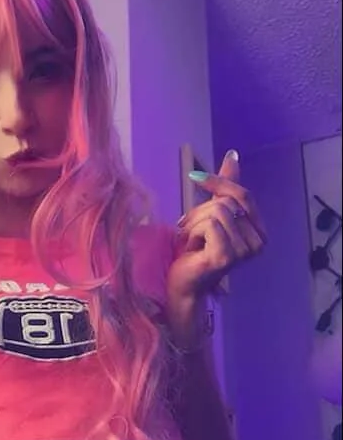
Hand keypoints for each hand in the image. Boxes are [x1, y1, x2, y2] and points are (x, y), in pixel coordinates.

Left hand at [167, 150, 266, 306]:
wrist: (181, 283)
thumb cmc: (195, 250)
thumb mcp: (210, 213)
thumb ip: (224, 187)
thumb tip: (232, 155)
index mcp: (259, 232)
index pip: (242, 194)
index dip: (219, 182)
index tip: (195, 176)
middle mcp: (258, 243)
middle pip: (227, 202)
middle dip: (201, 211)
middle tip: (190, 229)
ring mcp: (245, 251)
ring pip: (217, 211)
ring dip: (195, 224)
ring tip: (192, 242)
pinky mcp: (228, 256)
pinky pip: (209, 224)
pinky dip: (193, 233)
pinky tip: (192, 250)